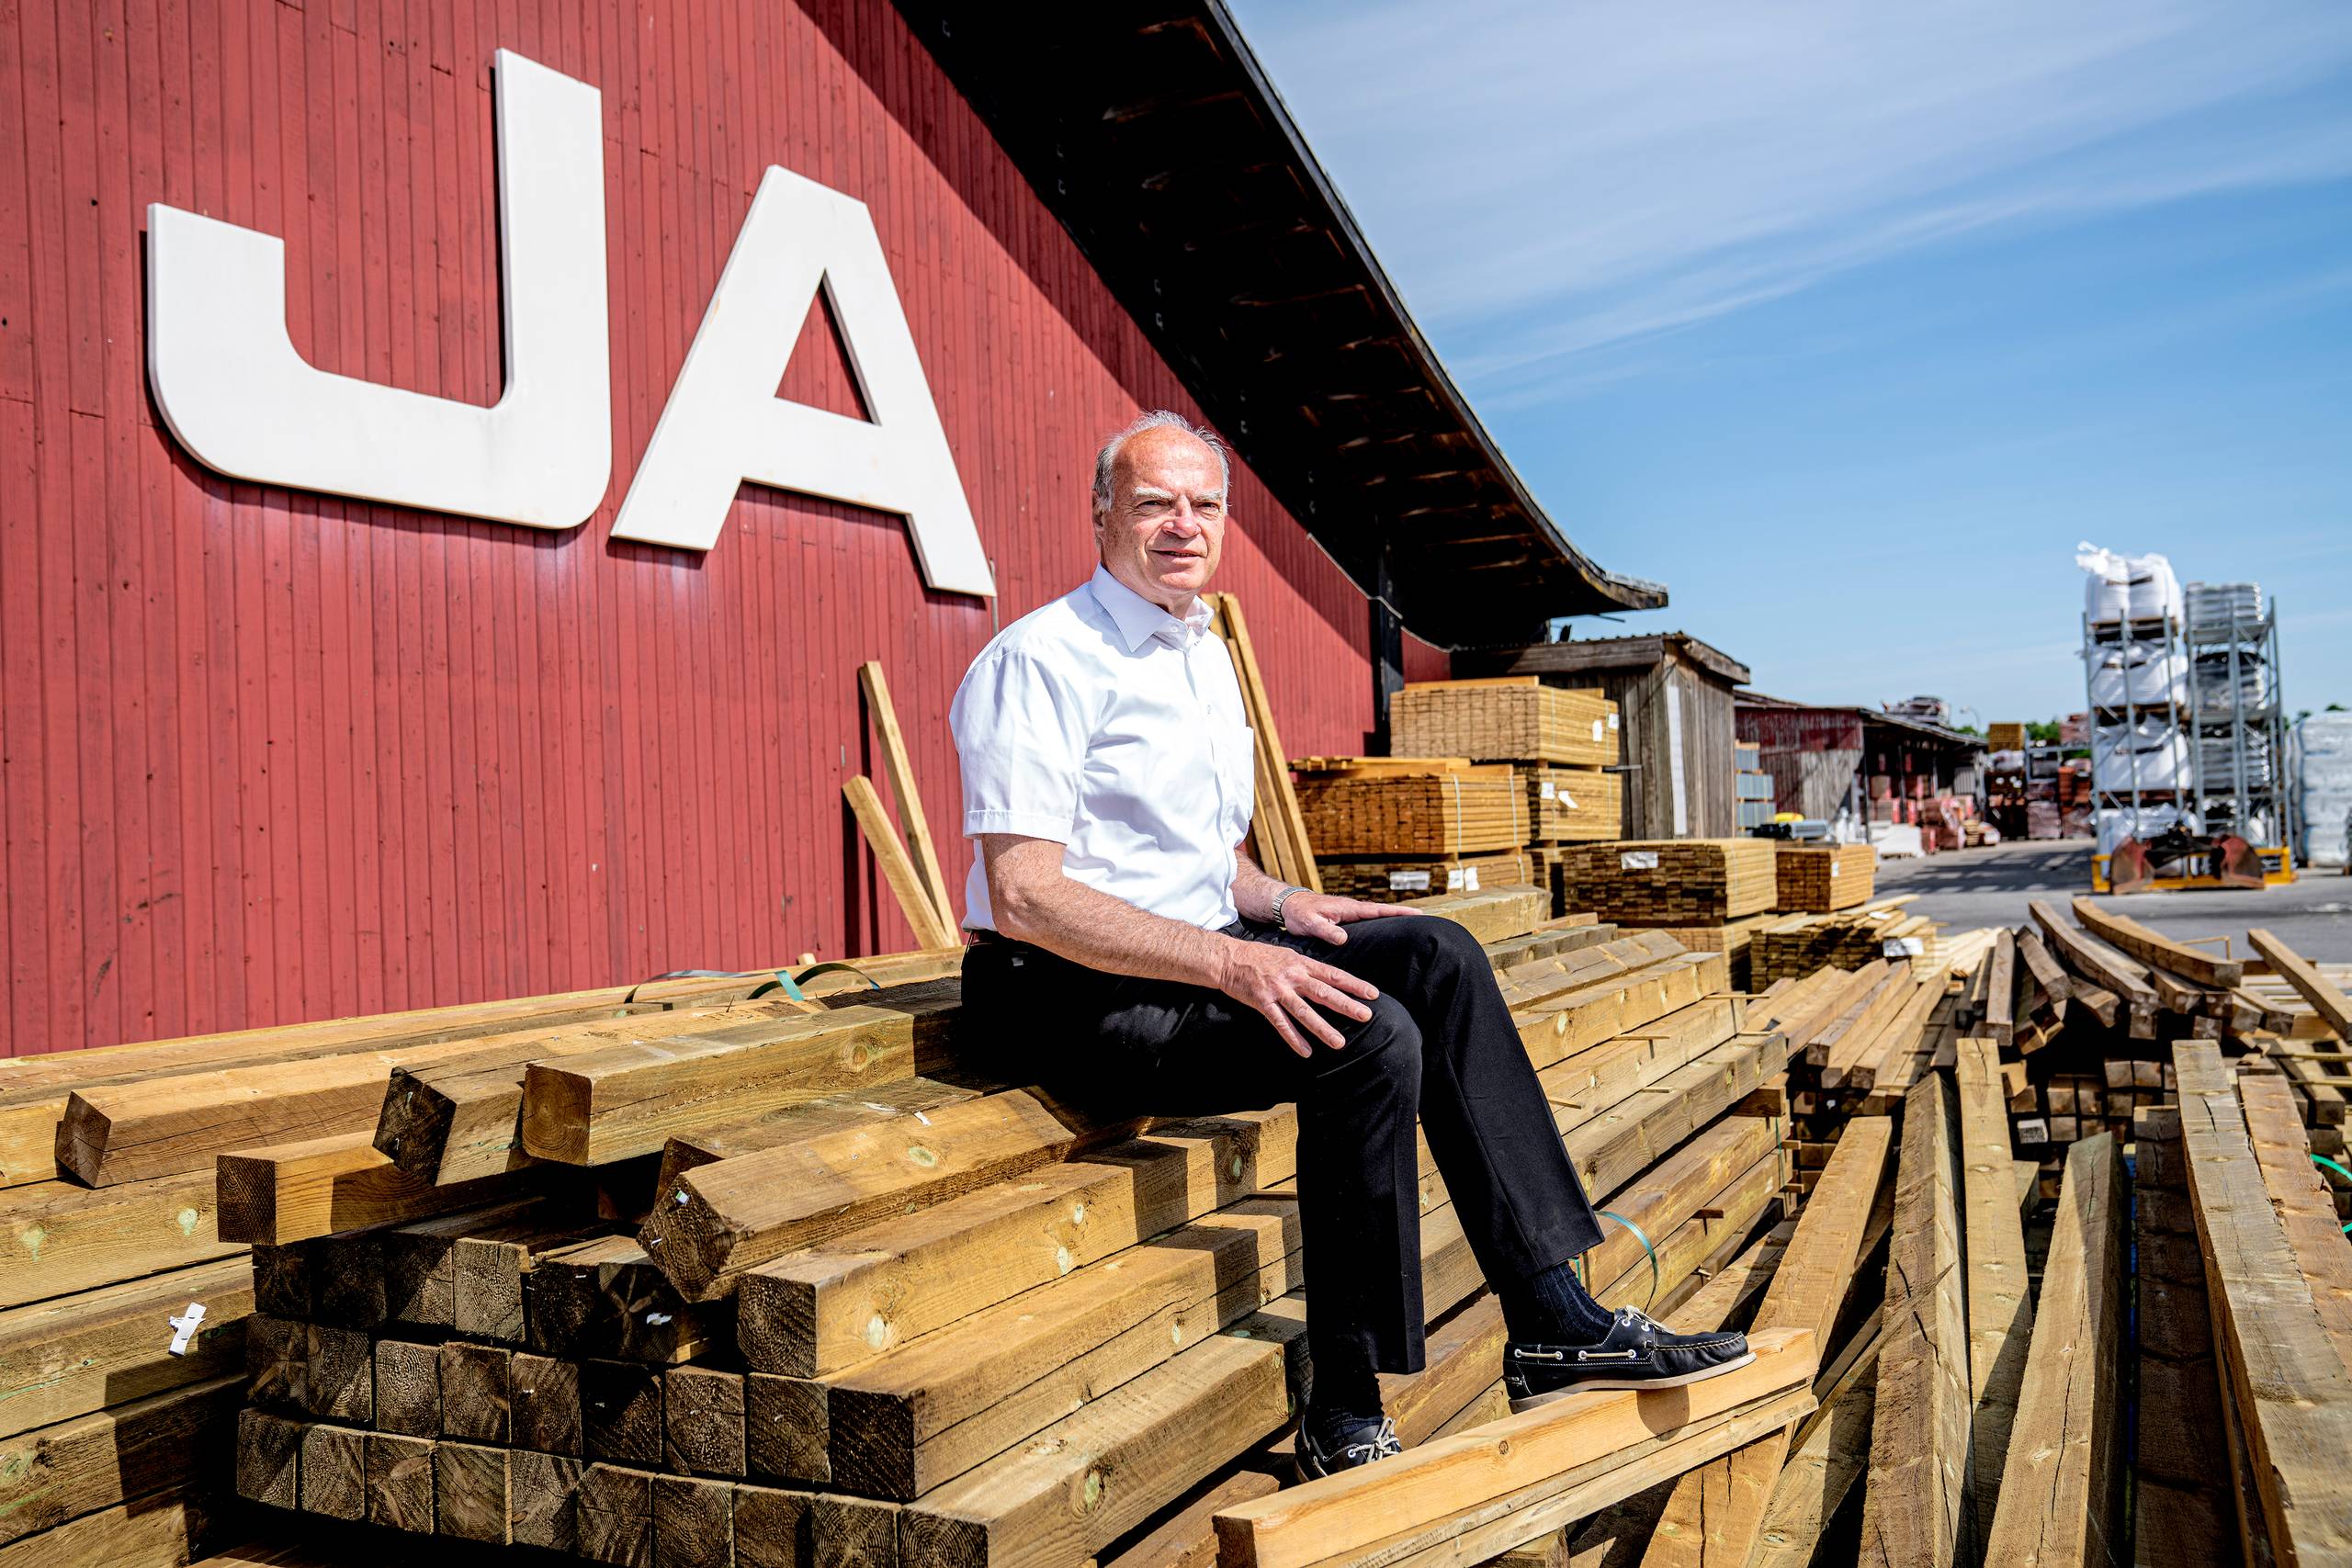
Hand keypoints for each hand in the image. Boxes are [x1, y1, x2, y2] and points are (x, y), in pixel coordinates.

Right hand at [1216, 936, 1380, 1057]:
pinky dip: (1294, 1039)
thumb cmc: (1259, 956)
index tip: (1373, 994)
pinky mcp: (1263, 1003)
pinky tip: (1306, 1052)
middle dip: (1346, 1005)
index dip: (1354, 984)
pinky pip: (1280, 1023)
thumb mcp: (1287, 955)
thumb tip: (1328, 976)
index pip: (1333, 974)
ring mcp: (1278, 990)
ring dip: (1322, 1028)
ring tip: (1339, 1043)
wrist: (1228, 958)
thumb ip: (1307, 966)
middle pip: (1324, 993)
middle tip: (1366, 1016)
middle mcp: (1293, 976)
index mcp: (1301, 963)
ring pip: (1304, 1012)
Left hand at [1278, 892, 1424, 945]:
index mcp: (1348, 908)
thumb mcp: (1310, 923)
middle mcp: (1352, 909)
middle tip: (1425, 921)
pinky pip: (1366, 923)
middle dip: (1403, 916)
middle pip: (1383, 913)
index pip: (1378, 910)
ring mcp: (1350, 914)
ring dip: (1393, 921)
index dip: (1398, 913)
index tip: (1418, 914)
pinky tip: (1385, 936)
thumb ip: (1325, 929)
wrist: (1289, 906)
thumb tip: (1343, 938)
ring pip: (1375, 918)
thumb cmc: (1299, 913)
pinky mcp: (1345, 921)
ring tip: (1412, 930)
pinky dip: (1379, 926)